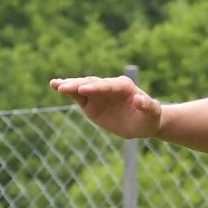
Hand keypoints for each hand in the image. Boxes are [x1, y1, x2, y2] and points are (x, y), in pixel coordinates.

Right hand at [47, 75, 161, 139]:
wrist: (143, 123)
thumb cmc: (150, 117)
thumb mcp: (152, 113)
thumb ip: (147, 105)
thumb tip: (139, 99)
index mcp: (123, 86)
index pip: (107, 85)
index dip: (96, 87)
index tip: (84, 89)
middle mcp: (108, 86)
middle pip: (91, 83)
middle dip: (78, 84)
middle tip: (63, 86)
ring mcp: (98, 93)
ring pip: (82, 86)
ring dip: (69, 85)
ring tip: (54, 84)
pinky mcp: (90, 102)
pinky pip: (77, 96)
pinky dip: (68, 91)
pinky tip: (56, 85)